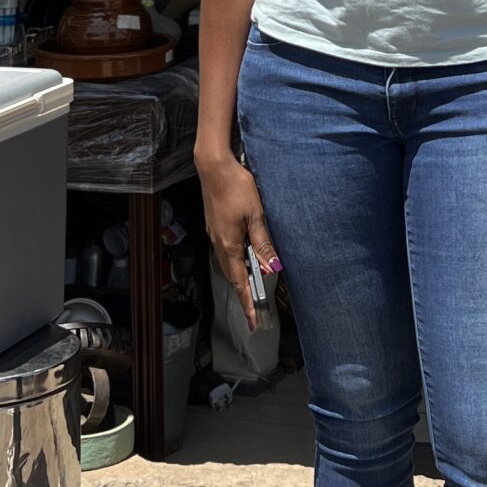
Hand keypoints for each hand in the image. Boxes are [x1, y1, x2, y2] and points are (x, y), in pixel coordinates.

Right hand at [200, 152, 280, 330]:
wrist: (214, 166)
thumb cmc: (236, 186)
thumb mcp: (256, 215)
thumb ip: (263, 242)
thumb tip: (272, 267)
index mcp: (229, 245)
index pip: (240, 282)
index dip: (247, 302)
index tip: (252, 320)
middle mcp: (219, 242)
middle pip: (232, 275)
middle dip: (244, 291)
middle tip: (256, 306)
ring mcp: (215, 233)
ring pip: (228, 262)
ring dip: (241, 274)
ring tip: (255, 282)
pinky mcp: (214, 224)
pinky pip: (226, 249)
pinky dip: (236, 259)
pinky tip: (246, 254)